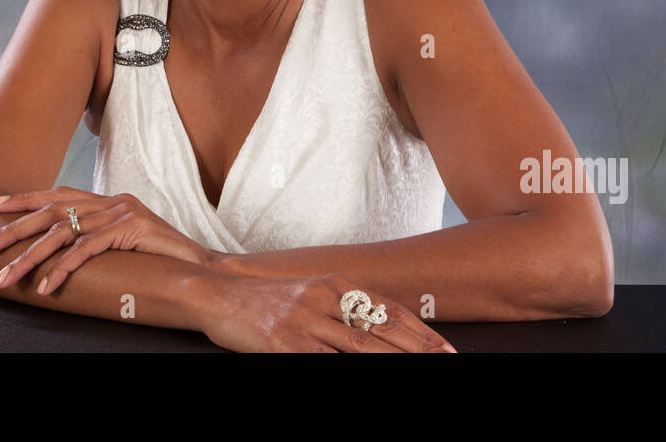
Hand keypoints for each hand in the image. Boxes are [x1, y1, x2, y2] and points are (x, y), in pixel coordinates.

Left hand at [0, 187, 225, 292]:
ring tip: (5, 277)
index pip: (59, 194)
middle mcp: (112, 201)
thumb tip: (66, 247)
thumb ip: (100, 236)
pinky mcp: (131, 230)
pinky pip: (86, 250)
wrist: (200, 265)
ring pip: (62, 232)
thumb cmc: (161, 259)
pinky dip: (62, 269)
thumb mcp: (126, 241)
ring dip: (28, 257)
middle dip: (13, 229)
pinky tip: (46, 286)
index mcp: (109, 200)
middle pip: (52, 210)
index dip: (25, 199)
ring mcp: (122, 213)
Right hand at [195, 272, 457, 352]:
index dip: (421, 331)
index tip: (447, 348)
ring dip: (392, 362)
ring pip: (360, 348)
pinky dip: (346, 371)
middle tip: (449, 362)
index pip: (388, 310)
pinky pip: (323, 363)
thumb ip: (340, 308)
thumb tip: (376, 329)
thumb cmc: (264, 299)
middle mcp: (324, 299)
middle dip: (419, 350)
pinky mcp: (284, 343)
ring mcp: (305, 322)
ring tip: (420, 372)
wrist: (217, 291)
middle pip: (382, 331)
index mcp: (334, 285)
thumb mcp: (308, 294)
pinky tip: (364, 380)